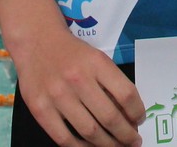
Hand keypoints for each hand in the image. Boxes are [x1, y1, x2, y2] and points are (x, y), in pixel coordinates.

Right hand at [12, 29, 144, 145]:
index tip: (139, 120)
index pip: (126, 94)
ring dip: (108, 145)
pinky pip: (64, 138)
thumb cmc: (71, 52)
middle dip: (126, 135)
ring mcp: (57, 96)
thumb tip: (128, 115)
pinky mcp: (40, 109)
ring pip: (90, 132)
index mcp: (96, 63)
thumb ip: (111, 83)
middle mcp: (78, 79)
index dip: (137, 112)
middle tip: (133, 141)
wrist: (36, 41)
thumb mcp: (96, 58)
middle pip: (110, 117)